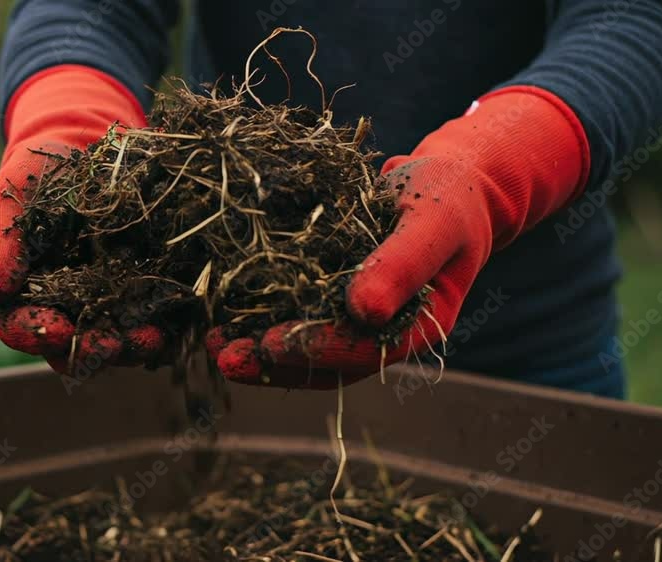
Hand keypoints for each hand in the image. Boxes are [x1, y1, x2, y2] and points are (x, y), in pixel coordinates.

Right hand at [0, 65, 165, 370]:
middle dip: (91, 349)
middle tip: (109, 346)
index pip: (21, 327)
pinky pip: (152, 314)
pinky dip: (165, 322)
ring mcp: (104, 302)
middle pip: (72, 346)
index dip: (36, 333)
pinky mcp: (140, 287)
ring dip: (133, 345)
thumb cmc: (29, 180)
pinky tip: (177, 322)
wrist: (78, 153)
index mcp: (20, 296)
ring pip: (116, 338)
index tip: (56, 331)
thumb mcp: (5, 202)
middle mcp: (62, 310)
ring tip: (150, 339)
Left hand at [208, 86, 589, 387]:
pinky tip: (224, 314)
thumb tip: (366, 311)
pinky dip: (261, 317)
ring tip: (213, 343)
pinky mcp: (333, 296)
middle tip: (223, 355)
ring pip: (305, 346)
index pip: (364, 351)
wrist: (448, 183)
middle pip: (326, 361)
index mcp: (418, 327)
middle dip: (272, 361)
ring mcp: (356, 318)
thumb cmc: (448, 198)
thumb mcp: (433, 221)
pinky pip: (296, 314)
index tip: (270, 344)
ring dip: (259, 349)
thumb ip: (403, 264)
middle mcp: (383, 333)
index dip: (316, 350)